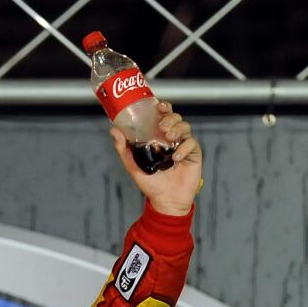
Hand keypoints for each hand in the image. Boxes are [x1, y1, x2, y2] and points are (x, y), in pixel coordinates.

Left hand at [111, 100, 201, 216]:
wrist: (165, 201)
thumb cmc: (150, 184)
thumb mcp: (132, 165)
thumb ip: (123, 149)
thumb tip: (113, 130)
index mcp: (159, 138)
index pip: (163, 117)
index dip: (164, 108)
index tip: (160, 105)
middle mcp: (172, 139)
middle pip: (176, 118)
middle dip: (170, 117)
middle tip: (162, 126)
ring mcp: (183, 146)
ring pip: (185, 127)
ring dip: (177, 129)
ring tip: (169, 138)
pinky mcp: (194, 155)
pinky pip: (192, 144)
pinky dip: (184, 148)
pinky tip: (175, 158)